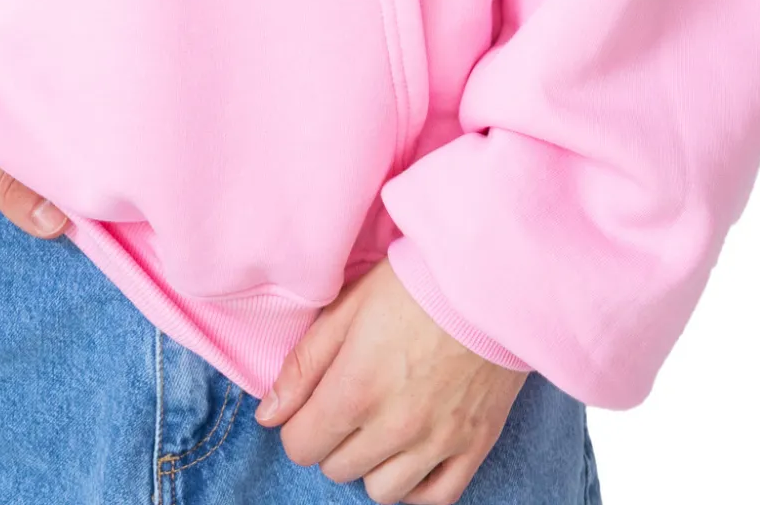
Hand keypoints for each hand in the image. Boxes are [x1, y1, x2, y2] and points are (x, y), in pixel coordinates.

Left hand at [253, 255, 527, 502]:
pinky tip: (412, 453)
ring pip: (381, 492)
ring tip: (382, 425)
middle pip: (337, 469)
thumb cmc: (416, 281)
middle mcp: (394, 427)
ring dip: (372, 464)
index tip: (314, 401)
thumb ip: (304, 364)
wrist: (491, 276)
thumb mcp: (349, 307)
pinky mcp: (474, 446)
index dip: (300, 423)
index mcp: (355, 389)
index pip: (301, 446)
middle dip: (334, 439)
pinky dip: (417, 485)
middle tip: (352, 400)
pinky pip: (434, 500)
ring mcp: (437, 441)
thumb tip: (268, 416)